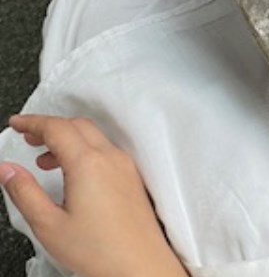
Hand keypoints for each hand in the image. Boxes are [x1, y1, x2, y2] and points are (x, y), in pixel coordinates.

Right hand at [0, 114, 188, 276]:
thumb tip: (6, 169)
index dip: (33, 122)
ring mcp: (125, 166)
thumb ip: (24, 192)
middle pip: (77, 126)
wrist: (140, 264)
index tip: (17, 123)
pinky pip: (106, 151)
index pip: (57, 128)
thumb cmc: (99, 249)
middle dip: (50, 127)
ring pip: (93, 137)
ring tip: (43, 160)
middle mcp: (111, 158)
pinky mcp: (131, 177)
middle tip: (27, 137)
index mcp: (88, 164)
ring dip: (67, 139)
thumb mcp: (48, 224)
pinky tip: (70, 173)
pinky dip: (84, 150)